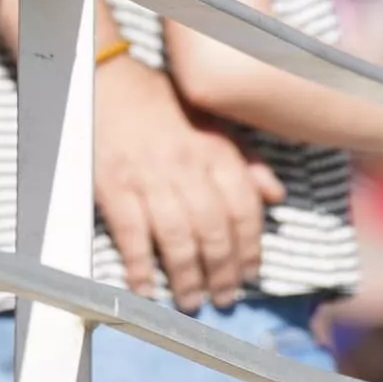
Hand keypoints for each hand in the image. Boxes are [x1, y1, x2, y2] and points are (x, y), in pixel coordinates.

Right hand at [90, 53, 271, 307]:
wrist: (107, 79)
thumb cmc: (162, 101)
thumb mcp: (212, 120)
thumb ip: (245, 159)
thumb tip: (275, 195)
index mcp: (214, 150)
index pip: (243, 208)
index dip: (251, 247)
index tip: (251, 274)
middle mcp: (187, 167)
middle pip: (213, 231)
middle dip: (222, 272)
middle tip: (224, 299)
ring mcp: (149, 179)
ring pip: (177, 239)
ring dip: (187, 277)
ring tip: (192, 301)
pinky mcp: (114, 187)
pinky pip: (132, 235)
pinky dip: (140, 267)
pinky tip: (146, 290)